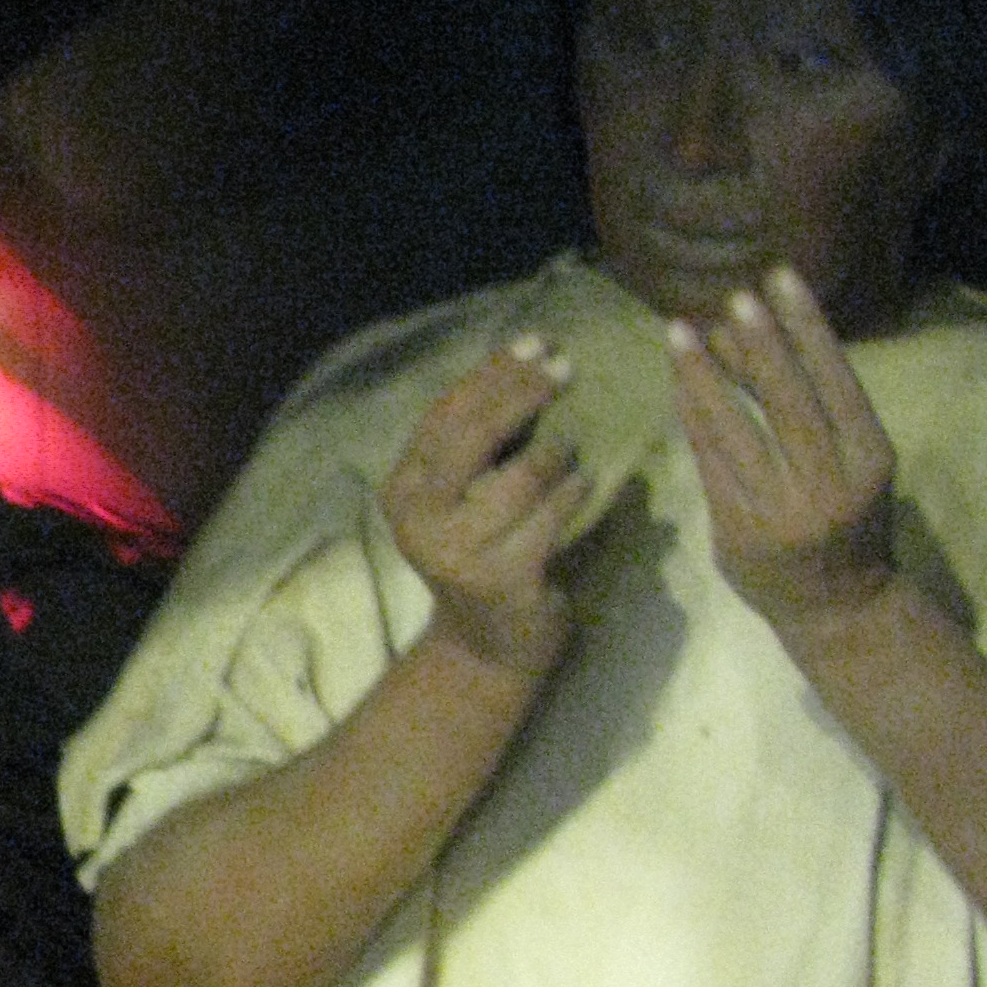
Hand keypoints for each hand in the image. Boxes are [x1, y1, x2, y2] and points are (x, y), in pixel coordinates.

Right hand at [382, 336, 587, 679]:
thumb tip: (531, 364)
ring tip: (570, 447)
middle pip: (471, 436)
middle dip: (521, 394)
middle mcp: (417, 519)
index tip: (536, 341)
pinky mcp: (500, 579)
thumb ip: (479, 445)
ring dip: (555, 452)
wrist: (487, 644)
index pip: (444, 414)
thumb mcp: (464, 496)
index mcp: (401, 489)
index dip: (491, 374)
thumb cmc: (484, 552)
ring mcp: (456, 552)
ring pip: (518, 476)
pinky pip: (549, 517)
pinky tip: (585, 482)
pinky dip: (573, 493)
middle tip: (563, 366)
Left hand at [670, 266, 895, 636]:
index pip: (837, 378)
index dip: (808, 325)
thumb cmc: (849, 521)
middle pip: (789, 400)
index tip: (780, 278)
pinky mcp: (738, 531)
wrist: (839, 609)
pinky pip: (708, 463)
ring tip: (680, 330)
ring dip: (705, 375)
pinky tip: (675, 384)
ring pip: (737, 429)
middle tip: (731, 295)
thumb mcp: (856, 464)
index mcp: (870, 457)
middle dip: (758, 343)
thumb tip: (748, 338)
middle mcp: (829, 483)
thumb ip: (815, 410)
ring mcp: (781, 511)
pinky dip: (690, 419)